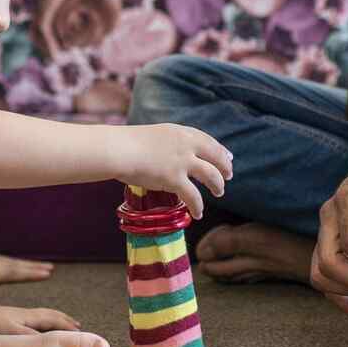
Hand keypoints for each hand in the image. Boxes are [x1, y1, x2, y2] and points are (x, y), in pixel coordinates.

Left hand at [0, 300, 81, 335]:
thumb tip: (52, 345)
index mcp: (30, 317)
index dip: (69, 326)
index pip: (55, 320)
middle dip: (65, 321)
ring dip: (54, 323)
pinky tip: (34, 336)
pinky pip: (31, 324)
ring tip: (60, 329)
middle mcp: (26, 315)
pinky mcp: (8, 322)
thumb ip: (33, 338)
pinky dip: (40, 329)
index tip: (81, 332)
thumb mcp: (14, 334)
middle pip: (51, 316)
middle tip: (77, 327)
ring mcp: (17, 318)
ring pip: (41, 319)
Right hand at [118, 124, 232, 218]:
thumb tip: (169, 156)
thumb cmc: (127, 144)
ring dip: (217, 185)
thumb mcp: (153, 136)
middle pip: (215, 156)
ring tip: (219, 193)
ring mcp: (181, 162)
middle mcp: (185, 145)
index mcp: (180, 133)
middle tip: (228, 176)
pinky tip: (198, 214)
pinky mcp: (174, 179)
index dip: (220, 150)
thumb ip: (167, 144)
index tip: (228, 156)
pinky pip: (193, 196)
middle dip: (224, 167)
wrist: (119, 150)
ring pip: (211, 175)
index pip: (208, 140)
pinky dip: (198, 206)